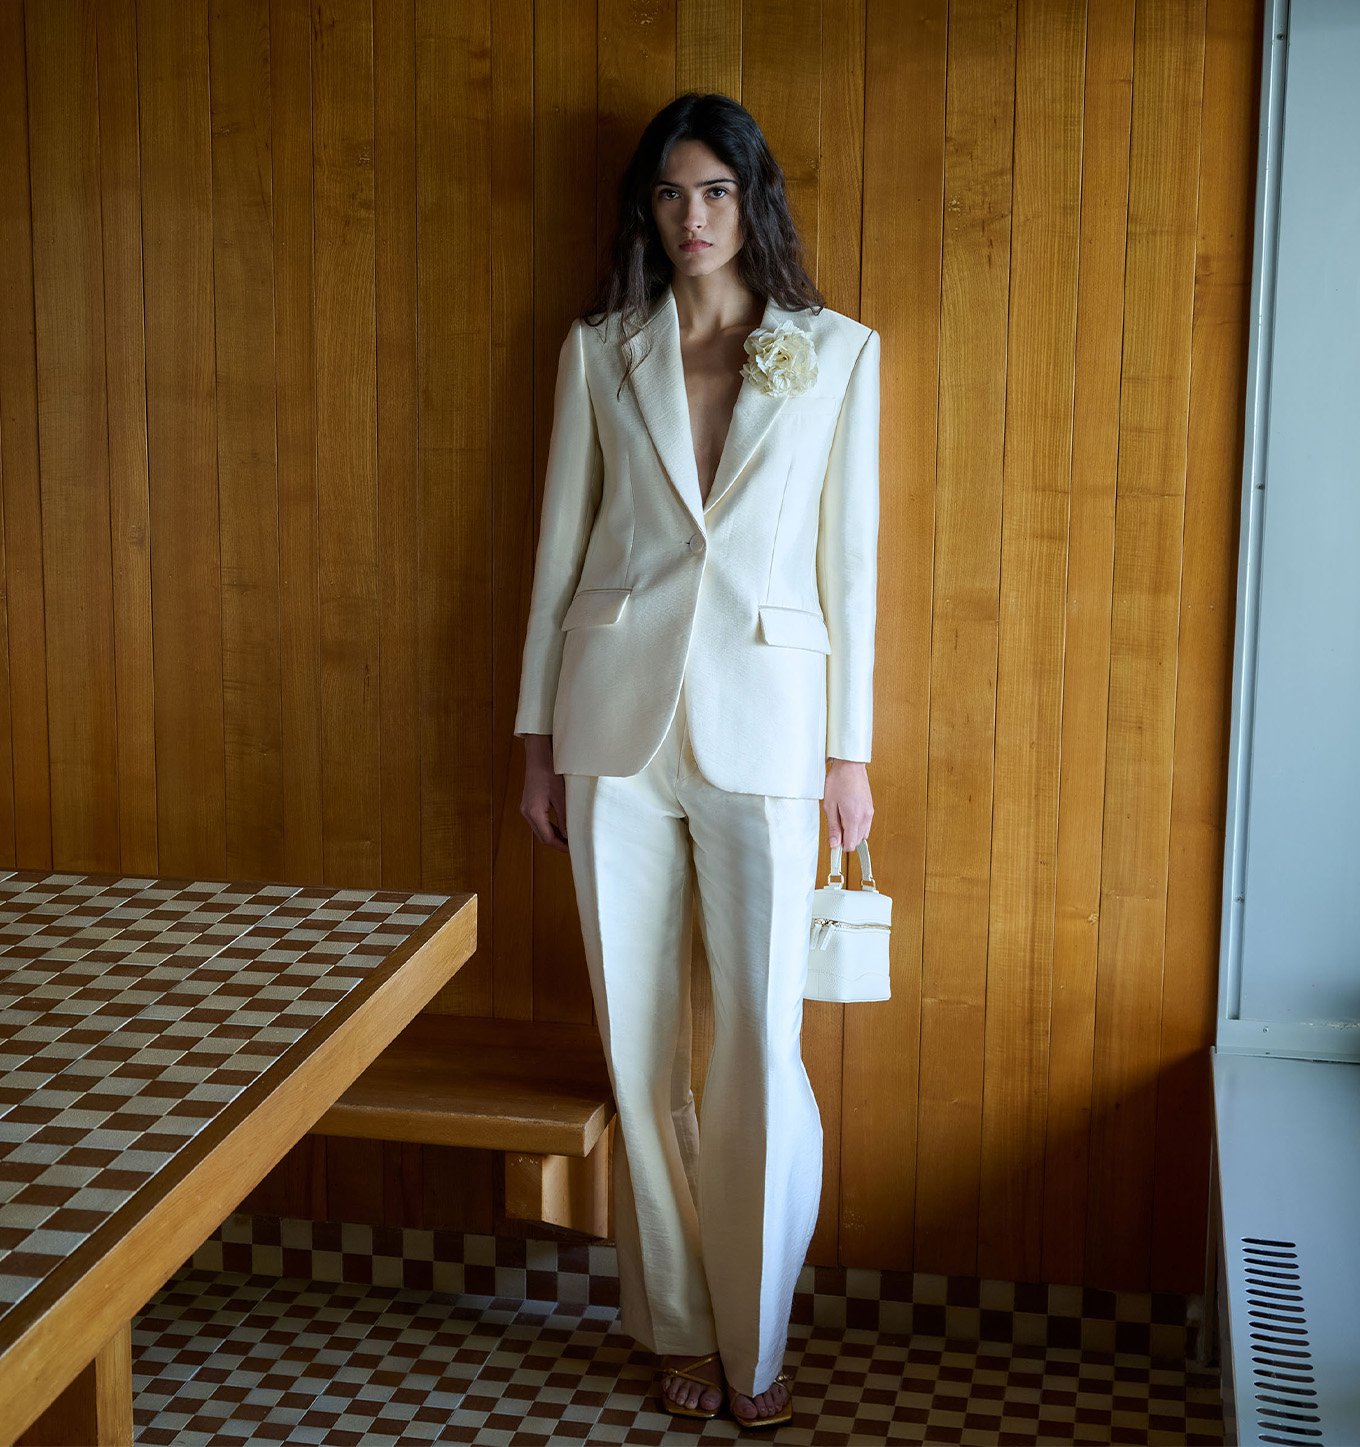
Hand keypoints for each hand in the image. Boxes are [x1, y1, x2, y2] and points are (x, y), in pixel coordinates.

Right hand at [520, 735, 569, 851]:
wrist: (539, 754)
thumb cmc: (550, 772)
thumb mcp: (561, 797)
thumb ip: (565, 818)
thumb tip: (570, 836)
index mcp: (533, 813)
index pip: (547, 838)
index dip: (561, 846)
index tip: (574, 850)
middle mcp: (526, 813)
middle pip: (542, 836)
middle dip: (558, 843)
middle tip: (574, 846)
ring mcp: (526, 808)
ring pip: (540, 830)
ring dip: (554, 835)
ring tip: (570, 838)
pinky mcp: (529, 804)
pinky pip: (539, 821)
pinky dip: (550, 827)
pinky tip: (562, 826)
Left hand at [824, 758, 871, 849]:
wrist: (850, 765)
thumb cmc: (838, 781)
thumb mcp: (829, 805)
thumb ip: (833, 827)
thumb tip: (834, 844)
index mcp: (854, 817)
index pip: (851, 844)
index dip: (841, 846)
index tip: (834, 843)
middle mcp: (865, 817)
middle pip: (858, 840)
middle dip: (846, 838)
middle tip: (835, 825)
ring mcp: (870, 812)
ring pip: (863, 833)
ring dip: (852, 832)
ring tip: (841, 817)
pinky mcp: (871, 808)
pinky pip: (866, 824)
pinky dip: (857, 825)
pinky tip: (848, 815)